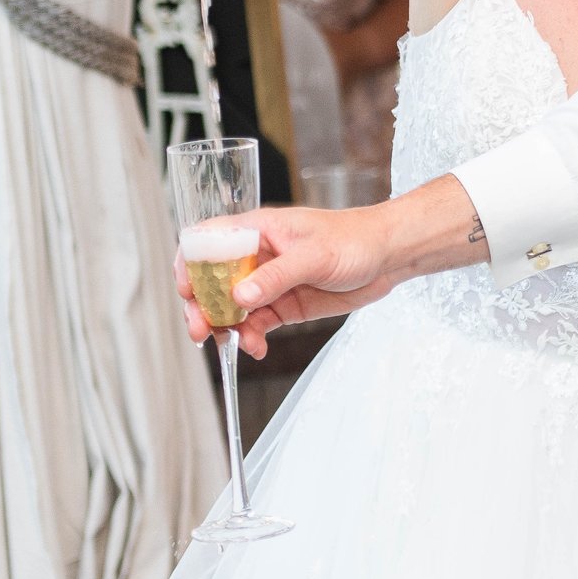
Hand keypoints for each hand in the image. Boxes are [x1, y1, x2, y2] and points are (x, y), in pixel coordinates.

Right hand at [177, 203, 401, 356]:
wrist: (389, 257)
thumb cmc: (355, 239)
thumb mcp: (316, 256)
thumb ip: (277, 276)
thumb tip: (239, 297)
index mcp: (258, 230)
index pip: (208, 241)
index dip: (191, 264)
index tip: (189, 291)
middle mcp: (257, 256)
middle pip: (212, 281)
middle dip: (202, 306)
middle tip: (200, 330)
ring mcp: (268, 283)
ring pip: (231, 308)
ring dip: (225, 328)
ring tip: (233, 344)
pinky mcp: (282, 305)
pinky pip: (255, 324)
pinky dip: (250, 338)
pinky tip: (256, 348)